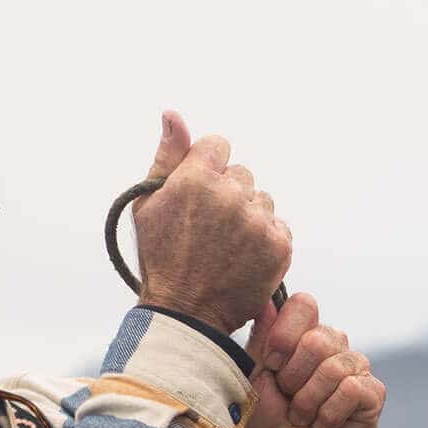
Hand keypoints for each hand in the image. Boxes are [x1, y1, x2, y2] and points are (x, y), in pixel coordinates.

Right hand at [132, 111, 290, 333]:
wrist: (187, 313)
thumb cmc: (161, 258)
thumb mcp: (148, 204)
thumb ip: (166, 155)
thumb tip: (172, 113)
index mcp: (196, 178)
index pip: (219, 145)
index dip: (209, 168)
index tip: (201, 194)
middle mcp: (230, 195)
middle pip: (242, 174)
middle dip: (229, 194)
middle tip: (211, 228)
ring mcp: (257, 221)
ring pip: (262, 200)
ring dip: (249, 216)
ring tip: (227, 246)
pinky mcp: (279, 246)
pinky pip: (279, 226)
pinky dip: (266, 239)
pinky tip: (244, 257)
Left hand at [242, 292, 383, 427]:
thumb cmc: (266, 419)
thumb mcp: (253, 377)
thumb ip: (261, 338)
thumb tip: (267, 300)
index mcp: (303, 333)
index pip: (304, 304)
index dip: (284, 336)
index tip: (271, 365)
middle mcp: (333, 345)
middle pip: (318, 339)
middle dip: (294, 378)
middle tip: (288, 399)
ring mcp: (356, 367)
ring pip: (335, 367)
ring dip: (309, 402)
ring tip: (303, 417)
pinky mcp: (372, 394)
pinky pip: (352, 389)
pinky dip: (330, 413)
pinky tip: (324, 425)